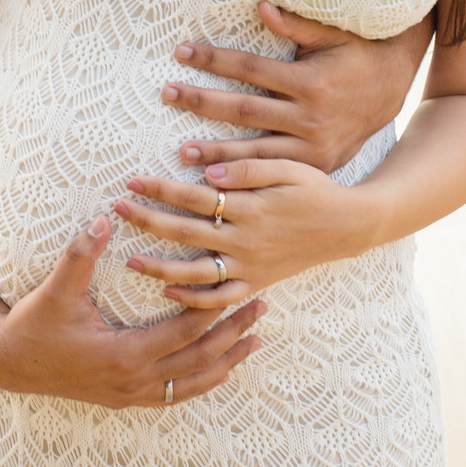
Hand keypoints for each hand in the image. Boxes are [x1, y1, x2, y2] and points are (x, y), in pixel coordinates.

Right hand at [0, 214, 265, 404]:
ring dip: (226, 361)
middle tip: (262, 307)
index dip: (214, 310)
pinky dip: (203, 382)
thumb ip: (81, 254)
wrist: (8, 364)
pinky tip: (220, 369)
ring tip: (255, 340)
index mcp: (124, 355)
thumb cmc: (34, 324)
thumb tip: (105, 217)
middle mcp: (134, 382)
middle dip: (233, 333)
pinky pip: (176, 396)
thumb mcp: (55, 289)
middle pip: (199, 360)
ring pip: (193, 384)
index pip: (183, 333)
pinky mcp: (126, 399)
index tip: (238, 286)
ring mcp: (131, 395)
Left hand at [116, 159, 377, 310]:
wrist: (347, 226)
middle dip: (147, 221)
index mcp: (250, 208)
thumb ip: (246, 168)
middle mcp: (246, 241)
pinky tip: (168, 290)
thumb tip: (206, 174)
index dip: (160, 189)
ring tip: (130, 259)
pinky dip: (193, 298)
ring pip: (195, 272)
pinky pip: (220, 298)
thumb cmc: (315, 189)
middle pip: (185, 232)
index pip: (194, 197)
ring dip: (159, 266)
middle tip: (118, 209)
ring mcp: (250, 267)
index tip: (132, 181)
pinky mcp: (257, 283)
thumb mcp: (287, 167)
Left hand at [163, 1, 432, 174]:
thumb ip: (296, 25)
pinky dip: (246, 177)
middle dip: (202, 101)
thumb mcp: (332, 35)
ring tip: (182, 151)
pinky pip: (274, 173)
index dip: (214, 60)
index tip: (182, 52)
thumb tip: (260, 6)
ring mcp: (314, 146)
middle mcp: (310, 116)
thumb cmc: (356, 54)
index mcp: (310, 81)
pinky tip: (218, 180)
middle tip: (167, 93)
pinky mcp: (317, 164)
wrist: (394, 90)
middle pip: (244, 109)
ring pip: (256, 149)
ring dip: (217, 151)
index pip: (250, 68)